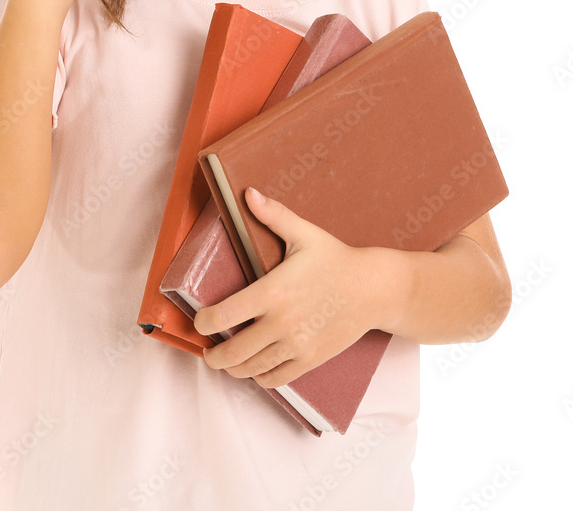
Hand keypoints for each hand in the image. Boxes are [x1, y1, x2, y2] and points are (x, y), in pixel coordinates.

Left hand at [193, 188, 398, 388]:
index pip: (224, 315)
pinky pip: (276, 379)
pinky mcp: (311, 359)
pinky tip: (255, 366)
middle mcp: (282, 323)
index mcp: (273, 292)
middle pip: (232, 352)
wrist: (373, 289)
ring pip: (251, 369)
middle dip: (213, 355)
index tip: (198, 322)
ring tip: (226, 360)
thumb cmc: (336, 259)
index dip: (203, 323)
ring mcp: (297, 345)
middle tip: (207, 350)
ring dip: (233, 368)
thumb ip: (273, 215)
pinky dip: (260, 376)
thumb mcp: (304, 234)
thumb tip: (248, 193)